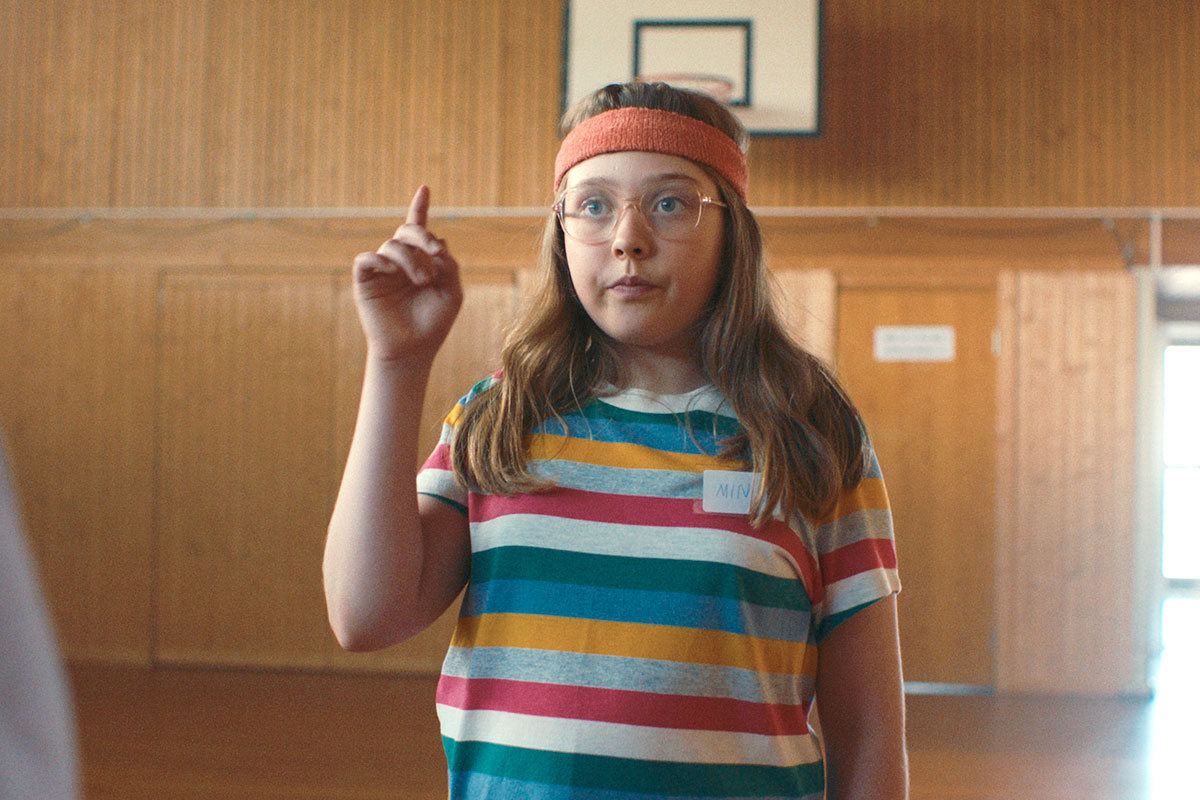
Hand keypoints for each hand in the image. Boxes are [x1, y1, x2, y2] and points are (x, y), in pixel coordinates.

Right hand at [351, 186, 462, 364]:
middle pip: (407, 231)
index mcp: (422, 261)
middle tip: (436, 254)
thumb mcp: (452, 293)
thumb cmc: (433, 323)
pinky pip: (366, 259)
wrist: (412, 350)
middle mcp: (401, 261)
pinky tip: (392, 270)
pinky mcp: (365, 280)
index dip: (420, 207)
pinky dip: (380, 260)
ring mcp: (383, 269)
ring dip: (411, 259)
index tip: (425, 189)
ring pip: (392, 245)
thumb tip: (438, 243)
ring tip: (422, 280)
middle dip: (423, 236)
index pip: (419, 229)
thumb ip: (450, 266)